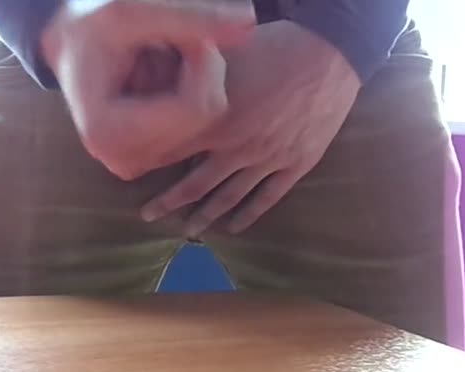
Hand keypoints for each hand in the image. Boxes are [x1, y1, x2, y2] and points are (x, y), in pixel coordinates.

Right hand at [41, 0, 254, 180]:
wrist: (69, 38)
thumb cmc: (93, 20)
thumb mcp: (135, 8)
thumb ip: (191, 17)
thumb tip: (248, 23)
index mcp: (105, 129)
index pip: (190, 110)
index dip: (204, 66)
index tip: (195, 34)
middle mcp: (117, 156)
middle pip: (199, 122)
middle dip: (201, 75)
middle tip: (184, 40)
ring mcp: (131, 161)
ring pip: (201, 128)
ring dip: (197, 84)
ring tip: (168, 55)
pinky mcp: (143, 159)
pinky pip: (193, 132)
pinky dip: (190, 99)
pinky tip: (166, 74)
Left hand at [140, 21, 361, 236]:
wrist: (331, 51)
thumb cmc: (274, 46)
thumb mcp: (224, 58)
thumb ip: (192, 77)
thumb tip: (159, 81)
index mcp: (216, 120)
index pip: (172, 153)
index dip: (150, 166)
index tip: (133, 176)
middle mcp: (237, 148)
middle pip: (195, 185)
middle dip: (168, 203)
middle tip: (148, 216)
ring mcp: (268, 160)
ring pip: (229, 198)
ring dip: (205, 217)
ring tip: (188, 231)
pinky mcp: (296, 164)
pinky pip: (268, 198)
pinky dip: (248, 215)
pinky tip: (233, 229)